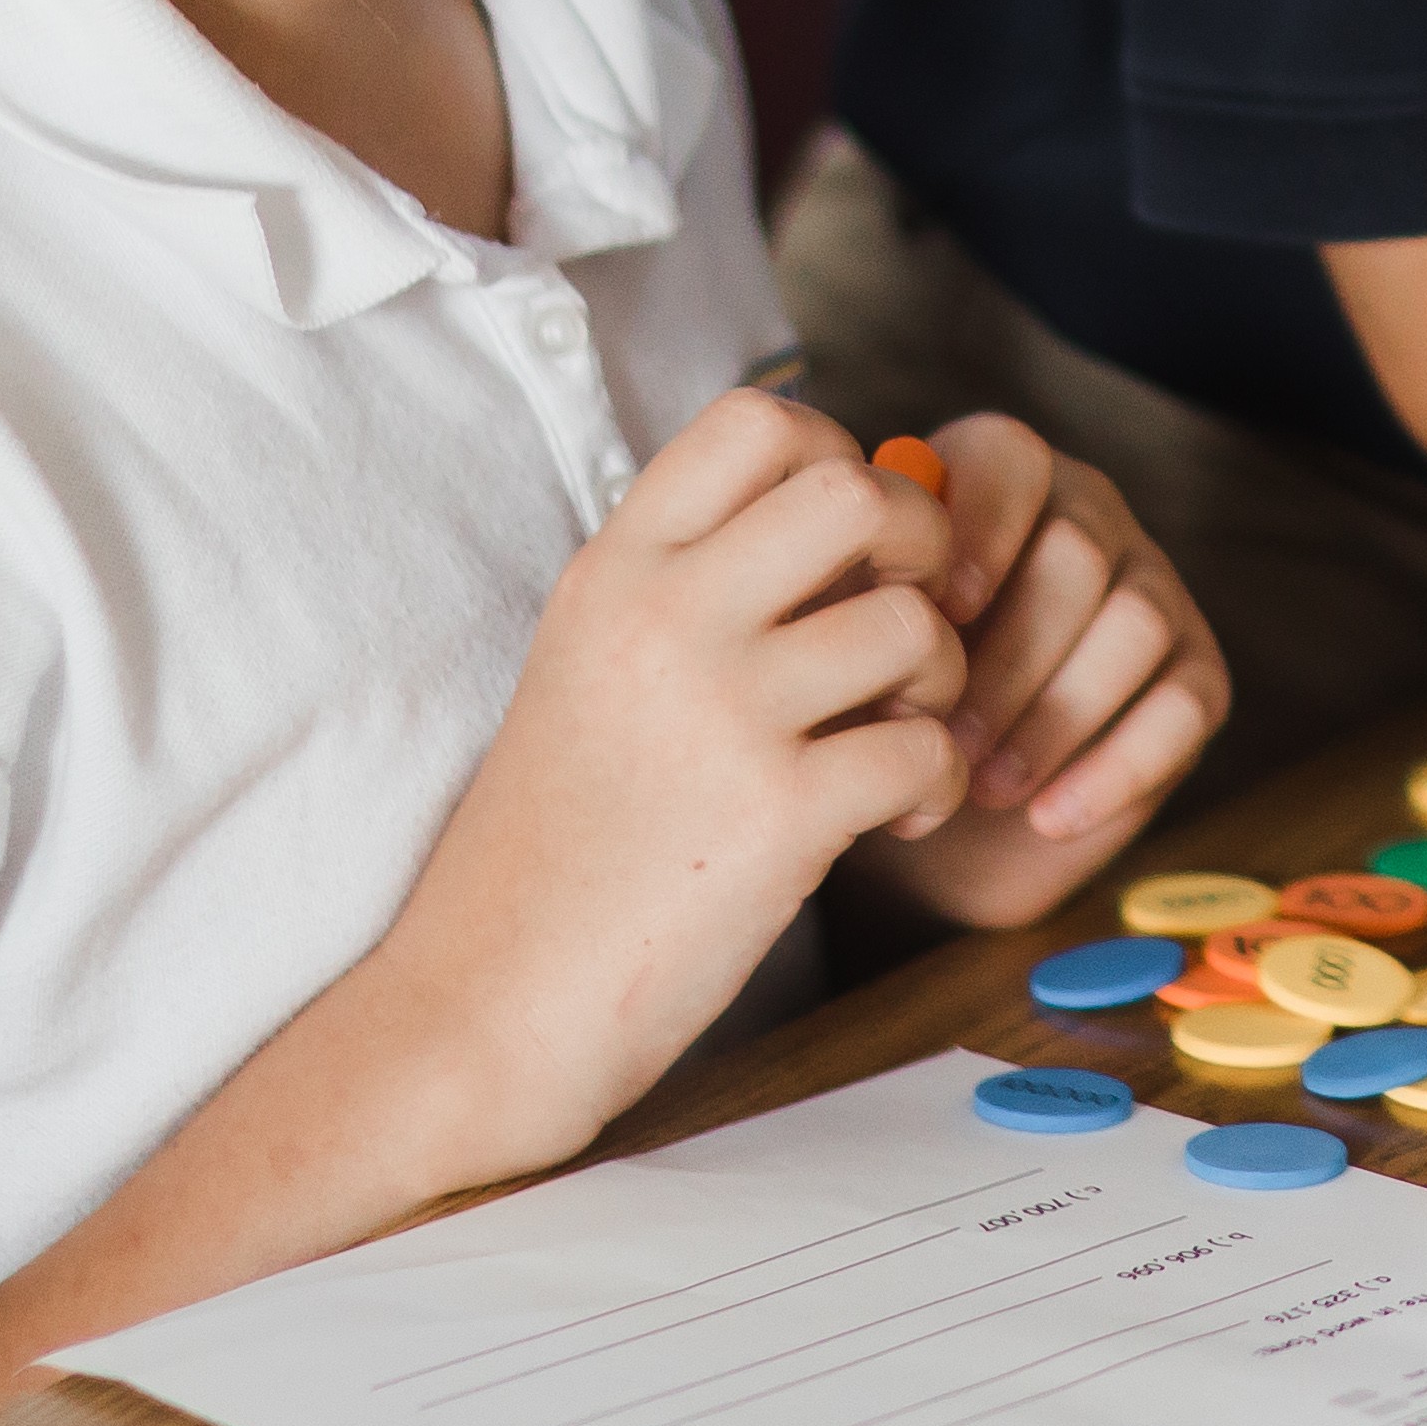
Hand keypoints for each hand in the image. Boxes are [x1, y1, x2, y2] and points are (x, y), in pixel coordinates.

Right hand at [346, 389, 969, 1190]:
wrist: (483, 1004)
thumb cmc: (552, 847)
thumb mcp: (588, 669)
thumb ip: (690, 589)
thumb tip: (848, 518)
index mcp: (613, 572)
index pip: (756, 422)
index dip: (839, 456)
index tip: (844, 545)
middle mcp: (664, 618)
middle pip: (858, 489)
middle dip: (923, 546)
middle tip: (908, 623)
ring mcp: (723, 712)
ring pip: (915, 622)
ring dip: (943, 680)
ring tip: (900, 736)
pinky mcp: (779, 814)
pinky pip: (927, 748)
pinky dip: (940, 783)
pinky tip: (896, 819)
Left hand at [855, 411, 1229, 930]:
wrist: (935, 806)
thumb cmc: (875, 700)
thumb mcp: (846, 641)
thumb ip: (849, 593)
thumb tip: (856, 586)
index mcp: (997, 482)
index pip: (1011, 460)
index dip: (981, 530)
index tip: (940, 613)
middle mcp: (1086, 515)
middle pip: (1079, 553)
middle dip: (1009, 658)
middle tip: (944, 739)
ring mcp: (1153, 590)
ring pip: (1137, 623)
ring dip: (1056, 716)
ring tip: (984, 785)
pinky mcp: (1196, 674)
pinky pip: (1186, 705)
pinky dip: (1117, 767)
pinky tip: (1050, 816)